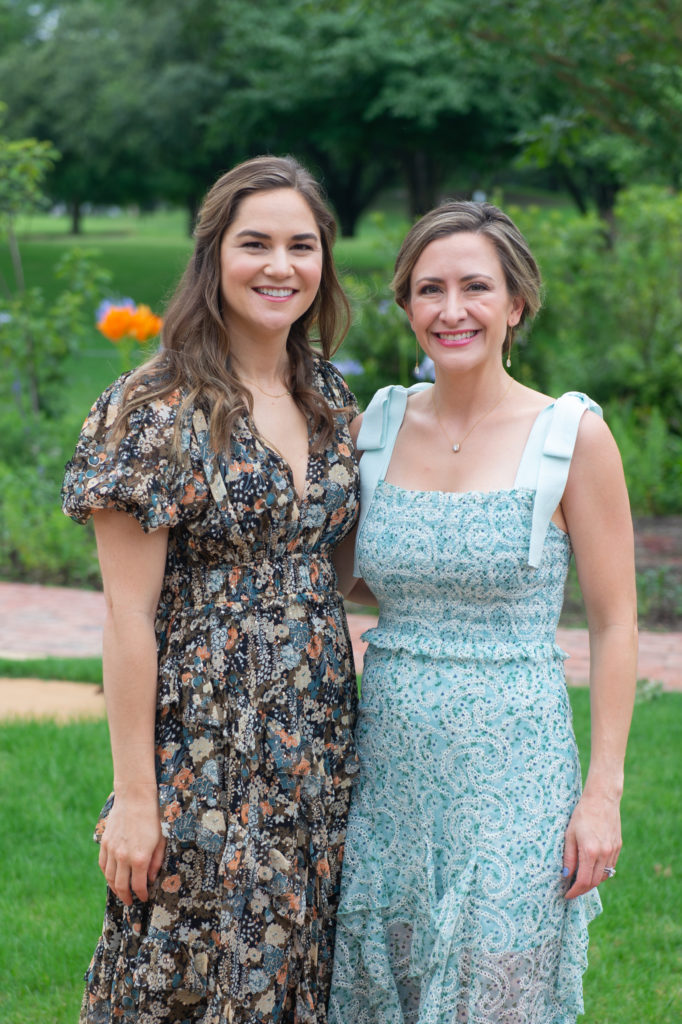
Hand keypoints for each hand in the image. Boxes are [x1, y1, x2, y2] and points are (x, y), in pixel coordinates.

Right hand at [98, 784, 166, 905]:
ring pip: (109, 878)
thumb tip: (151, 878)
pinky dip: (106, 874)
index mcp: (139, 858)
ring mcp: (112, 850)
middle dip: (126, 897)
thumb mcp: (161, 840)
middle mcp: (123, 857)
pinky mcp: (105, 843)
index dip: (141, 895)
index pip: (138, 886)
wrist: (135, 797)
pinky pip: (102, 865)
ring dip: (114, 888)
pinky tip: (111, 877)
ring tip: (121, 893)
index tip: (144, 898)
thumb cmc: (153, 817)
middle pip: (121, 886)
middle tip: (131, 902)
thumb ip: (156, 861)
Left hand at [562, 791, 621, 898]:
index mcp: (590, 851)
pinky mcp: (618, 847)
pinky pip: (610, 867)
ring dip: (592, 881)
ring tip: (580, 879)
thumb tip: (566, 875)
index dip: (575, 891)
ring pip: (604, 876)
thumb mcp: (569, 834)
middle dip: (583, 889)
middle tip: (572, 889)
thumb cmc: (582, 814)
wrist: (602, 799)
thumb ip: (568, 857)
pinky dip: (601, 872)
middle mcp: (604, 854)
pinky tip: (591, 868)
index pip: (584, 881)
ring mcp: (613, 851)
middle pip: (595, 882)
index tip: (567, 894)